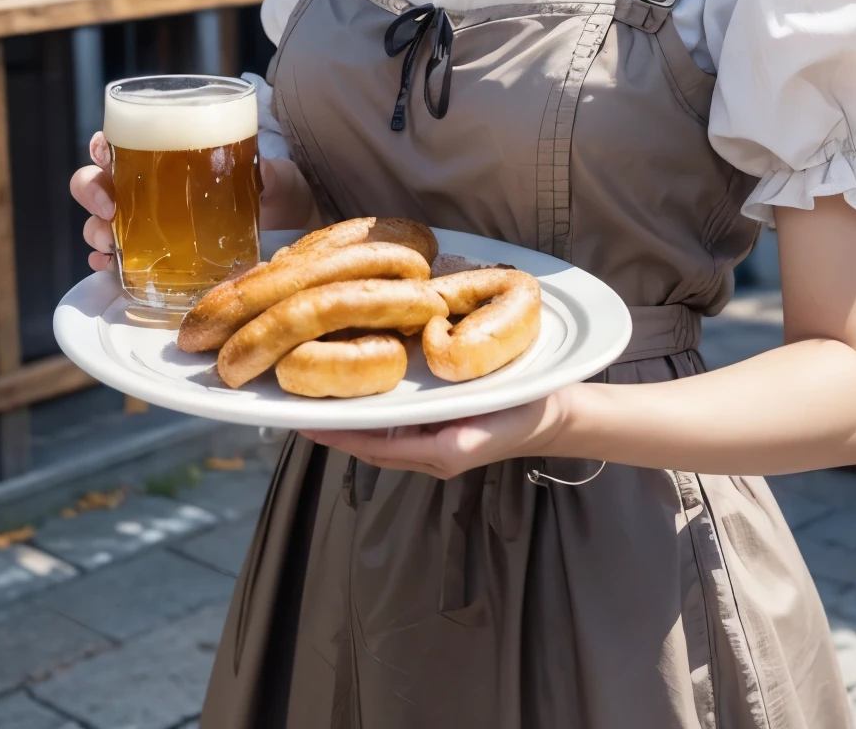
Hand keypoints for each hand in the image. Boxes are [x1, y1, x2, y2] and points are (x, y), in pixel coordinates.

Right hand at [70, 138, 318, 269]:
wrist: (285, 221)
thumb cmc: (269, 186)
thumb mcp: (270, 175)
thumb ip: (264, 171)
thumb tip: (260, 170)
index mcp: (167, 154)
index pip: (120, 142)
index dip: (101, 146)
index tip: (105, 153)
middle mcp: (148, 186)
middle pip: (96, 181)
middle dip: (90, 191)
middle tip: (110, 208)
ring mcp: (146, 221)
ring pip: (100, 220)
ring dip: (95, 230)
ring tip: (109, 243)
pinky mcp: (153, 253)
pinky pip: (117, 258)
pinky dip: (106, 262)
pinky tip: (108, 266)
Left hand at [298, 389, 571, 478]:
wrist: (555, 417)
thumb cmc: (527, 410)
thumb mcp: (494, 411)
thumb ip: (459, 424)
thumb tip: (423, 420)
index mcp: (441, 450)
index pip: (377, 446)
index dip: (342, 435)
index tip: (309, 423)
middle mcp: (432, 455)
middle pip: (372, 447)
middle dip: (338, 431)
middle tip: (300, 410)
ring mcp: (435, 449)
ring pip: (381, 442)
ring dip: (351, 427)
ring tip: (320, 403)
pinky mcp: (440, 436)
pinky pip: (397, 434)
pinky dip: (374, 421)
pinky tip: (362, 400)